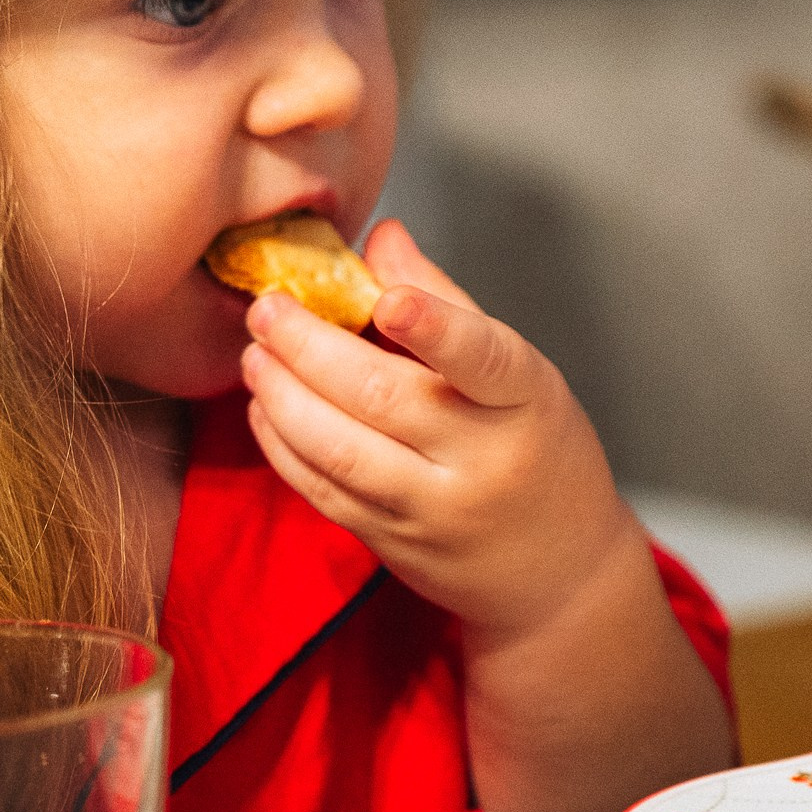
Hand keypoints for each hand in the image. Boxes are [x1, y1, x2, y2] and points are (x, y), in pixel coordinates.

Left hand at [238, 219, 634, 642]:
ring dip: (284, 398)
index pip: (483, 358)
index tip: (388, 300)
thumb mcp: (518, 373)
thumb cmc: (537, 452)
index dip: (435, 328)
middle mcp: (481, 459)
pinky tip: (265, 407)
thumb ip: (446, 303)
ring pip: (341, 452)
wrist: (559, 576)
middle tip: (266, 309)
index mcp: (524, 400)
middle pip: (383, 400)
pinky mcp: (394, 543)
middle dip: (310, 349)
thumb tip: (382, 235)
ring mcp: (434, 508)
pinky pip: (325, 492)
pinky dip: (284, 446)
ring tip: (253, 354)